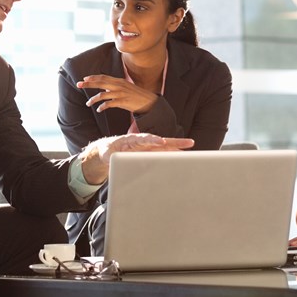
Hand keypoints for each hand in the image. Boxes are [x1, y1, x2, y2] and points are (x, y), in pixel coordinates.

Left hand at [77, 74, 158, 113]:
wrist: (149, 102)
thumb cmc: (136, 95)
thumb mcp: (126, 87)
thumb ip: (115, 86)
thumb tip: (104, 88)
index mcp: (119, 81)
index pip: (103, 77)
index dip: (93, 77)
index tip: (84, 79)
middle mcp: (119, 85)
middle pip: (100, 82)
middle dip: (88, 84)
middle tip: (78, 84)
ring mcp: (120, 93)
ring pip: (102, 95)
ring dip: (93, 99)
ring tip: (88, 103)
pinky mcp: (122, 102)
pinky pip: (109, 104)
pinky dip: (102, 107)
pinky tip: (99, 110)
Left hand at [78, 133, 194, 184]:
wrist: (109, 152)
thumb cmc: (108, 151)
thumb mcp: (105, 153)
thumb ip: (108, 155)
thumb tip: (110, 157)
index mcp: (132, 140)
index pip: (145, 138)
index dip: (153, 140)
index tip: (161, 142)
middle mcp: (143, 142)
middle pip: (161, 140)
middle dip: (174, 141)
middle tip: (188, 142)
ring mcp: (148, 148)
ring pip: (165, 147)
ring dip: (177, 148)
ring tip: (190, 147)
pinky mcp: (150, 154)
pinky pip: (163, 154)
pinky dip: (172, 155)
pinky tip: (182, 157)